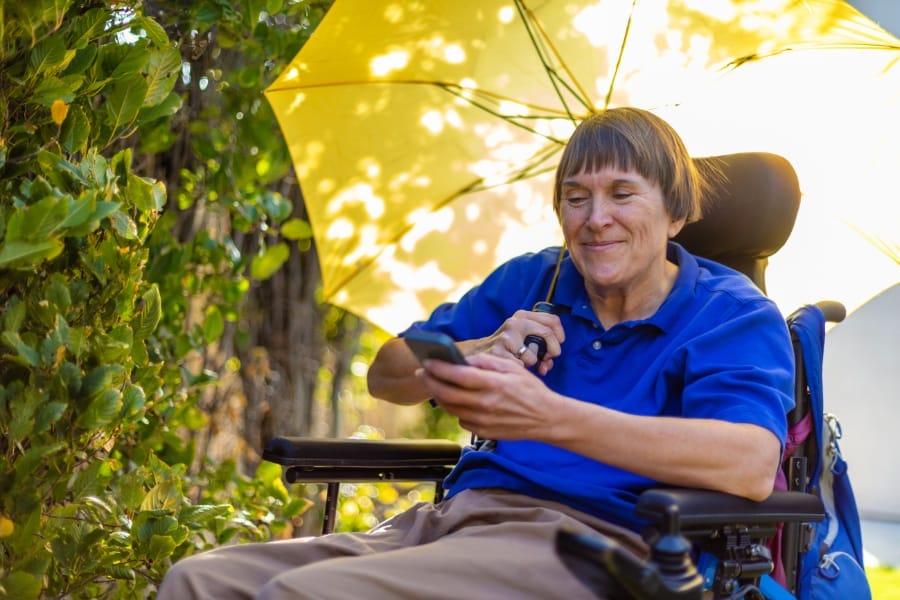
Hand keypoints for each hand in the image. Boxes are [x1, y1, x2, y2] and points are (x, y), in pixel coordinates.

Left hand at [417, 353, 560, 440]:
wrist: (547, 419)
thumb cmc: (531, 390)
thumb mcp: (513, 369)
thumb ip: (488, 362)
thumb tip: (466, 360)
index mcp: (493, 384)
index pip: (457, 375)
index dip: (439, 368)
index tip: (427, 362)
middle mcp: (486, 404)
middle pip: (447, 394)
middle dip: (430, 382)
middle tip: (421, 373)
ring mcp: (484, 421)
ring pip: (451, 408)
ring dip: (439, 395)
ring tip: (435, 385)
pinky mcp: (484, 432)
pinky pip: (462, 419)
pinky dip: (455, 409)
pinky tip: (455, 400)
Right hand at [471, 309, 564, 375]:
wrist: (480, 351)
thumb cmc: (508, 346)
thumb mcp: (523, 335)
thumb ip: (541, 342)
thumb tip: (549, 362)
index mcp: (523, 315)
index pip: (552, 320)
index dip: (560, 336)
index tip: (557, 345)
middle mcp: (515, 322)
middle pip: (547, 334)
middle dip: (553, 352)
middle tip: (547, 360)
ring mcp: (506, 336)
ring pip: (533, 356)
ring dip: (532, 364)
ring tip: (524, 362)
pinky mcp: (498, 351)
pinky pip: (520, 366)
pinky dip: (520, 369)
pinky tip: (513, 365)